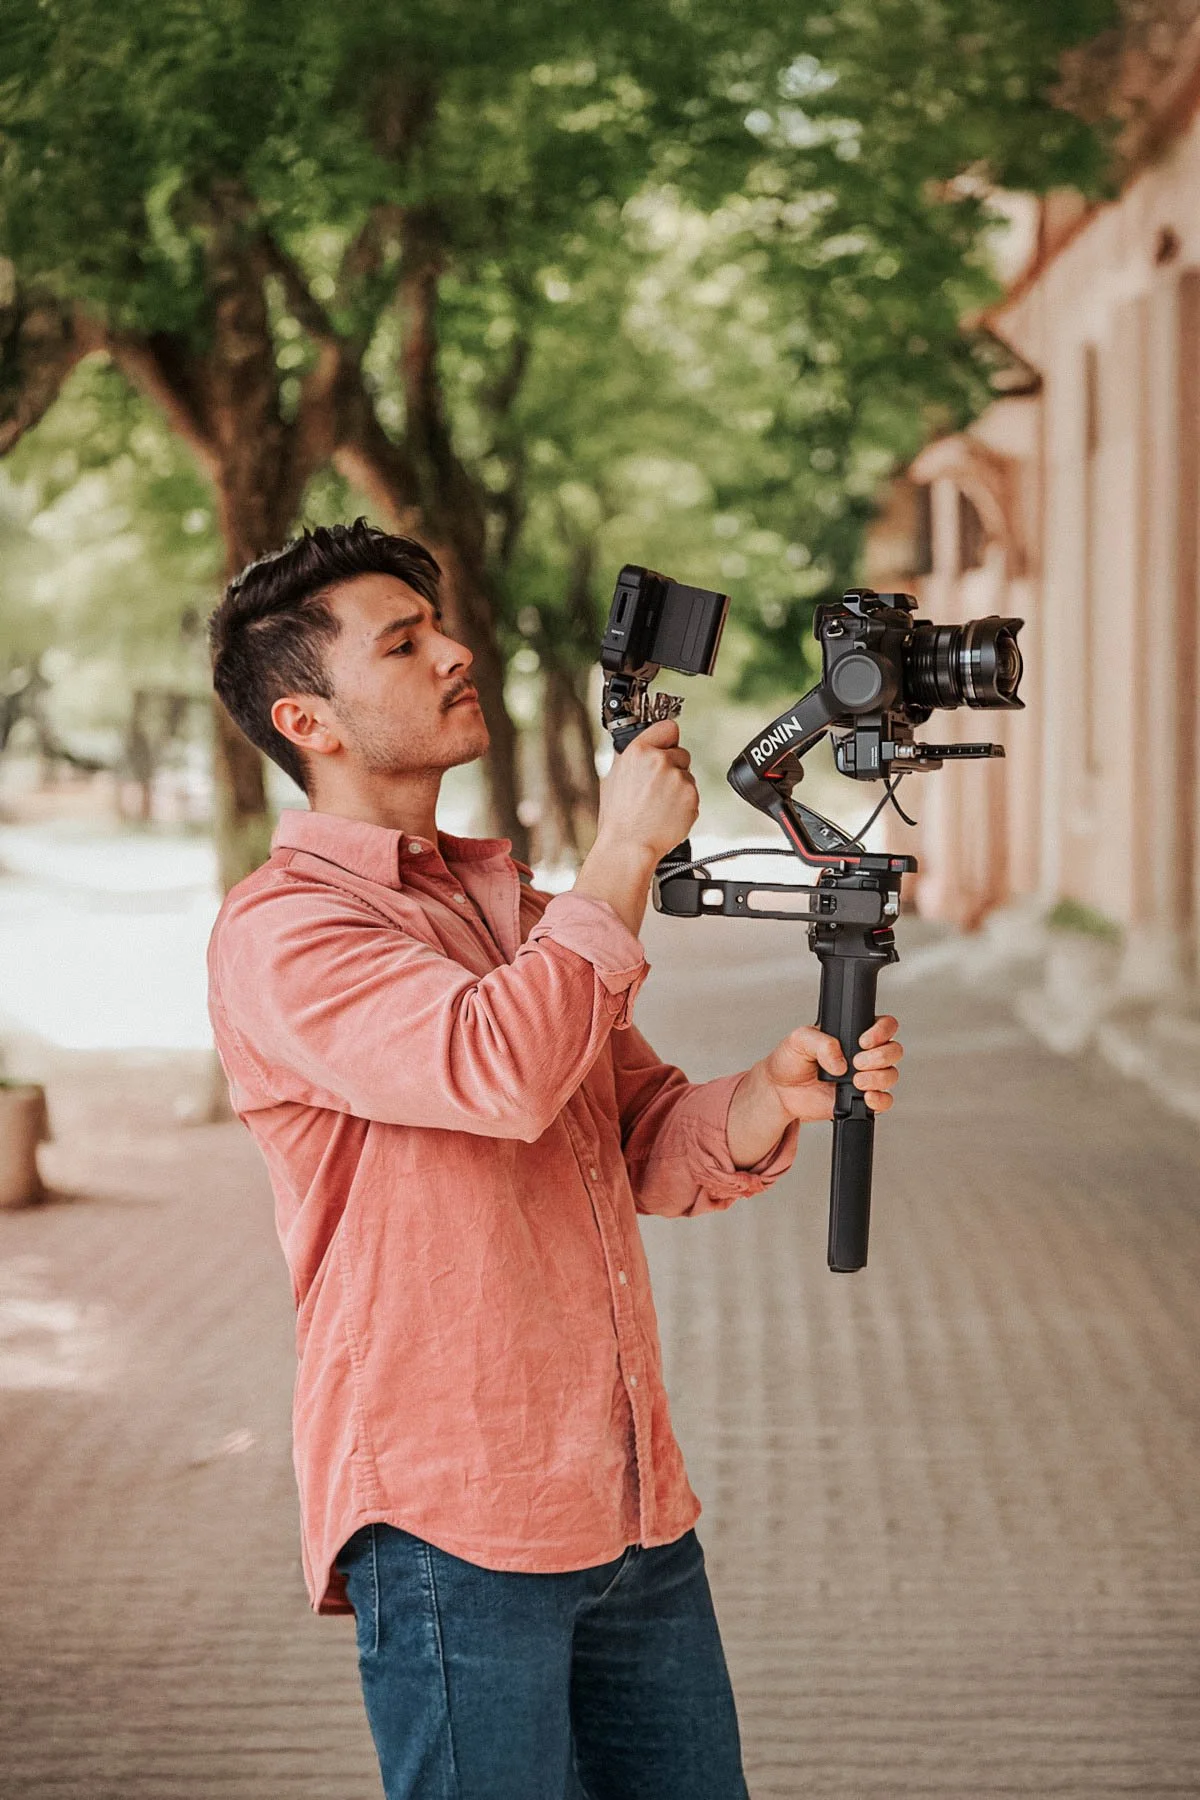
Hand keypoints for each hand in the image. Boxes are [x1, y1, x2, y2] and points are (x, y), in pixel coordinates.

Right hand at [595, 718, 698, 860]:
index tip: (668, 744)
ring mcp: (678, 778)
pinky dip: (684, 803)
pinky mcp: (691, 796)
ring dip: (678, 787)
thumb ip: (629, 759)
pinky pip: (692, 794)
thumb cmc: (618, 818)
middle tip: (657, 787)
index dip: (668, 738)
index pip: (667, 728)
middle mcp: (660, 761)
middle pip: (680, 753)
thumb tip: (639, 748)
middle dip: (673, 767)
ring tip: (659, 805)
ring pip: (687, 775)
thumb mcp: (612, 779)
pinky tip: (667, 813)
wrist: (629, 845)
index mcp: (638, 752)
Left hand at [760, 1014, 903, 1124]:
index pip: (885, 1026)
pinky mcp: (861, 1100)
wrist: (781, 1091)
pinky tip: (865, 1097)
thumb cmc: (791, 1060)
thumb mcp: (799, 1040)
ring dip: (877, 1078)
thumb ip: (821, 1043)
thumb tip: (840, 1061)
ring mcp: (865, 1077)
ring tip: (855, 1080)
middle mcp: (864, 1055)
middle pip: (894, 1050)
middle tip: (857, 1062)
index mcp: (853, 1034)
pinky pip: (885, 1101)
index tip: (863, 1041)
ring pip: (891, 1075)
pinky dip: (880, 1100)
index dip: (882, 1031)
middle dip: (880, 1056)